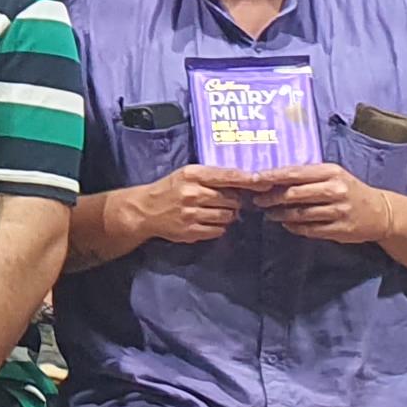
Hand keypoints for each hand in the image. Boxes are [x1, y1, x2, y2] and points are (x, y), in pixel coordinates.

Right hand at [128, 166, 250, 246]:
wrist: (145, 210)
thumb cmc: (170, 189)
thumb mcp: (187, 175)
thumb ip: (211, 177)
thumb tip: (243, 182)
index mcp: (192, 175)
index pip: (226, 176)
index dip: (246, 179)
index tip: (261, 182)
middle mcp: (193, 193)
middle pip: (231, 199)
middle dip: (235, 201)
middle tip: (229, 201)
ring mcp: (191, 214)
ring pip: (227, 216)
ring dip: (228, 215)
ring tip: (218, 211)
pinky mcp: (191, 231)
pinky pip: (218, 231)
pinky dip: (219, 227)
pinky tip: (210, 222)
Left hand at [256, 161, 400, 250]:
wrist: (380, 212)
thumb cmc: (349, 190)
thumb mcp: (332, 176)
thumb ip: (307, 176)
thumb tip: (273, 179)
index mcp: (331, 172)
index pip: (295, 173)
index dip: (272, 177)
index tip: (254, 180)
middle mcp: (335, 190)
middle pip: (294, 194)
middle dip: (271, 198)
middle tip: (257, 201)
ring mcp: (338, 211)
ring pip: (299, 214)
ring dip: (280, 215)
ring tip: (270, 214)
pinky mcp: (339, 229)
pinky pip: (309, 229)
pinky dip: (294, 227)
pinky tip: (286, 224)